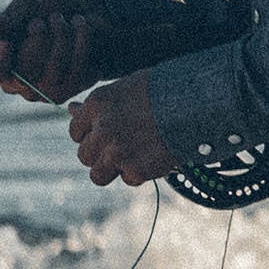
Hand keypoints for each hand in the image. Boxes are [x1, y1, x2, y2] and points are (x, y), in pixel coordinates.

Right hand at [0, 0, 107, 102]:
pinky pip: (74, 70)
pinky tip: (79, 24)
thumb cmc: (52, 7)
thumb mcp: (28, 5)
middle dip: (35, 42)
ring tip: (60, 18)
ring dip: (58, 36)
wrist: (91, 8)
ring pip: (49, 74)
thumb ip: (6, 19)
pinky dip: (78, 40)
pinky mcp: (72, 88)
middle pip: (21, 76)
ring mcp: (45, 90)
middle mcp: (19, 83)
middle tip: (40, 21)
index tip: (4, 44)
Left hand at [69, 72, 176, 187]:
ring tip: (135, 157)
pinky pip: (128, 179)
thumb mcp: (126, 89)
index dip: (92, 135)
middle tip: (125, 145)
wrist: (197, 104)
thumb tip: (71, 109)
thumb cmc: (163, 90)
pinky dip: (141, 172)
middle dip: (101, 154)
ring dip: (114, 169)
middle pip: (84, 156)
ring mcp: (117, 151)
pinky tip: (155, 156)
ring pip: (98, 175)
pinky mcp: (135, 169)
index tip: (108, 133)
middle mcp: (102, 128)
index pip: (75, 132)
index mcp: (97, 104)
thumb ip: (98, 105)